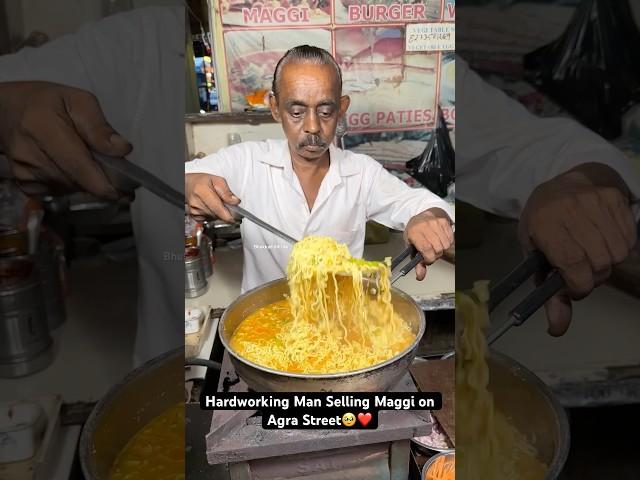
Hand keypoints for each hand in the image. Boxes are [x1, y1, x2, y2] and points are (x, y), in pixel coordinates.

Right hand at [0, 81, 131, 198]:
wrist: (10, 112)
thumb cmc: (47, 104)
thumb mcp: (79, 101)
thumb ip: (100, 127)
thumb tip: (121, 149)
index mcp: (42, 125)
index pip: (78, 165)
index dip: (103, 183)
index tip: (124, 191)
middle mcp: (28, 152)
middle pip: (78, 180)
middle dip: (102, 181)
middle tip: (119, 175)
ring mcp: (24, 172)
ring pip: (72, 188)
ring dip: (88, 182)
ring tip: (90, 163)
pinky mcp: (26, 185)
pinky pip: (61, 192)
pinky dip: (73, 184)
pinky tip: (70, 168)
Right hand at [185, 173, 239, 222]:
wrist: (189, 186)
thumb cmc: (202, 182)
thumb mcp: (217, 180)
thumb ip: (227, 191)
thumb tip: (235, 201)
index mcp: (202, 191)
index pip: (218, 209)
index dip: (229, 215)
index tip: (237, 217)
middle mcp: (197, 203)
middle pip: (218, 215)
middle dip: (226, 212)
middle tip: (228, 204)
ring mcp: (195, 211)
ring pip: (215, 218)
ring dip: (220, 213)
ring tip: (217, 202)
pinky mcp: (195, 217)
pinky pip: (210, 219)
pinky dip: (214, 215)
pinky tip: (211, 207)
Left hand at [404, 208, 453, 279]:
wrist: (421, 214)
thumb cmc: (414, 232)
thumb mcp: (410, 246)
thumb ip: (416, 263)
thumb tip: (420, 276)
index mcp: (414, 232)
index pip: (426, 250)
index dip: (429, 258)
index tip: (427, 260)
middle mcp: (425, 226)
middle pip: (438, 249)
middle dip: (435, 255)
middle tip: (431, 252)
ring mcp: (436, 223)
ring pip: (446, 245)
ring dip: (441, 249)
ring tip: (435, 246)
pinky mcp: (444, 222)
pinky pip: (451, 239)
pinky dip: (447, 243)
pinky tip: (440, 240)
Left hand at [519, 163, 636, 335]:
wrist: (559, 185)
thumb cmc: (542, 225)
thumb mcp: (534, 256)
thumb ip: (548, 293)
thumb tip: (558, 329)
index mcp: (545, 224)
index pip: (573, 264)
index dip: (578, 285)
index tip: (574, 287)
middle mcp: (571, 210)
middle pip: (599, 262)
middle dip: (592, 276)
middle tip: (582, 270)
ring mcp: (596, 201)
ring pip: (618, 253)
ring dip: (607, 262)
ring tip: (591, 254)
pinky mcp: (615, 198)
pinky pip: (630, 238)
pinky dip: (619, 247)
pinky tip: (603, 240)